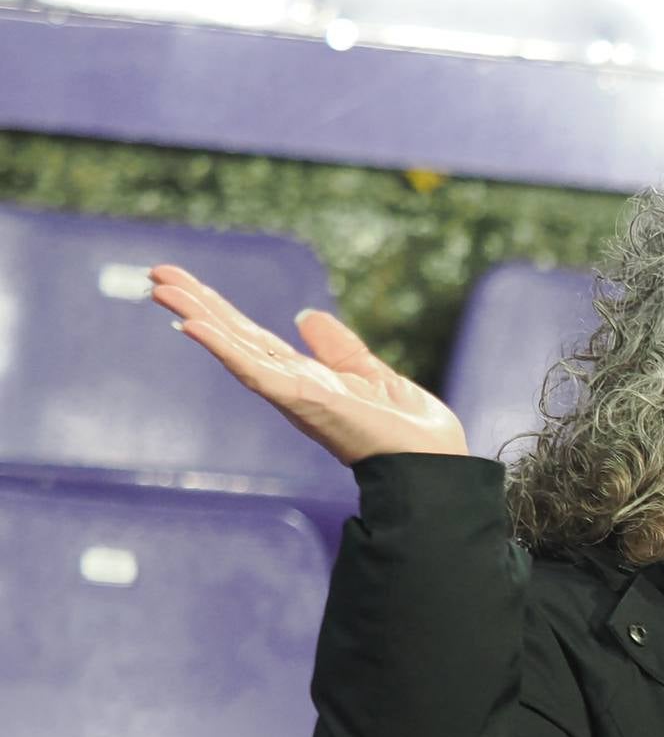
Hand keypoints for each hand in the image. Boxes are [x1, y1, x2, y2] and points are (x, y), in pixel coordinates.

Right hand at [151, 265, 468, 465]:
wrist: (433, 462)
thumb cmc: (408, 429)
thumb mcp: (370, 375)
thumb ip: (338, 347)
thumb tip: (307, 316)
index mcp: (304, 379)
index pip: (252, 338)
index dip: (219, 310)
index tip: (186, 282)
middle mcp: (290, 386)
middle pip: (235, 338)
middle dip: (197, 306)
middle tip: (157, 274)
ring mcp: (292, 394)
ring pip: (235, 350)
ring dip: (198, 318)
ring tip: (162, 289)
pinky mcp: (301, 401)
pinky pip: (254, 371)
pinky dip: (223, 348)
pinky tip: (193, 326)